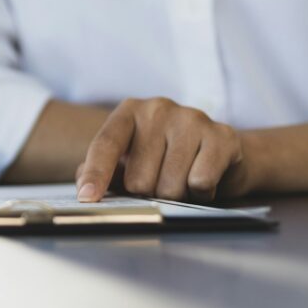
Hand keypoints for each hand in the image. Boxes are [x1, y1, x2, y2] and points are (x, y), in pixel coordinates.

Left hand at [75, 97, 248, 202]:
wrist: (221, 152)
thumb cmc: (165, 157)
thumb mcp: (128, 159)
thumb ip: (101, 170)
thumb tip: (86, 188)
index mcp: (129, 112)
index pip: (105, 144)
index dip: (96, 174)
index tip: (88, 198)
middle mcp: (158, 109)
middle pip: (139, 178)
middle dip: (148, 193)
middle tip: (159, 183)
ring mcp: (191, 118)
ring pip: (170, 185)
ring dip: (176, 196)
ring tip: (182, 181)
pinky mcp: (222, 135)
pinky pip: (200, 182)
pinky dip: (201, 193)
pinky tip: (202, 182)